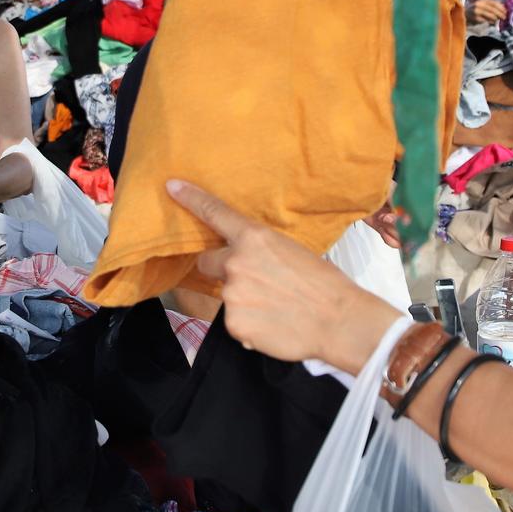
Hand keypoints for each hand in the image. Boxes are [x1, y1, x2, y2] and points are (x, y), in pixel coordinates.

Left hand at [169, 180, 400, 372]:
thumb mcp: (292, 251)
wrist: (340, 321)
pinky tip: (274, 324)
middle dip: (222, 270)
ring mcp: (233, 295)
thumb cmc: (324, 284)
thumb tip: (246, 259)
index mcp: (255, 238)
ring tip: (275, 307)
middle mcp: (237, 263)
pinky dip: (250, 325)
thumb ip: (260, 251)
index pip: (215, 213)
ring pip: (226, 295)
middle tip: (254, 281)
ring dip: (243, 301)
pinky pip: (234, 322)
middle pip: (207, 262)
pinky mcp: (234, 324)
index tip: (172, 186)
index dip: (191, 198)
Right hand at [469, 0, 506, 25]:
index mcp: (482, 0)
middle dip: (500, 14)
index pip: (494, 3)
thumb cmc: (475, 9)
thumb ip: (491, 5)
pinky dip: (490, 21)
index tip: (505, 11)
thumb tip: (502, 9)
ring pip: (490, 15)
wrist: (463, 14)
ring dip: (496, 18)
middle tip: (504, 17)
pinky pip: (486, 20)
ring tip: (499, 20)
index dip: (501, 7)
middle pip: (492, 9)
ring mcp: (477, 11)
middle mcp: (479, 4)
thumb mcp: (483, 4)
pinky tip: (493, 22)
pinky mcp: (475, 18)